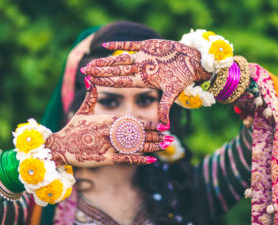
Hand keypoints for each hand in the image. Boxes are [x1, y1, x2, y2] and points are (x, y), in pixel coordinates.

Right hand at [45, 81, 166, 166]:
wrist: (59, 146)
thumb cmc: (72, 128)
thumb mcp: (82, 110)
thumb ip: (90, 95)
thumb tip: (89, 77)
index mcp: (106, 119)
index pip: (132, 121)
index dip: (148, 124)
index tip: (161, 125)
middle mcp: (110, 132)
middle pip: (138, 133)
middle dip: (155, 135)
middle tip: (169, 137)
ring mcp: (108, 146)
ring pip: (135, 146)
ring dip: (152, 146)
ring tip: (166, 146)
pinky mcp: (104, 159)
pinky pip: (125, 159)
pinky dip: (140, 159)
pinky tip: (152, 160)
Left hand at [81, 39, 211, 125]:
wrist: (193, 61)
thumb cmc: (184, 77)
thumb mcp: (173, 93)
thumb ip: (165, 107)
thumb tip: (166, 127)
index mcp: (143, 81)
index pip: (120, 82)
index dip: (106, 82)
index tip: (92, 82)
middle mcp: (140, 70)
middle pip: (116, 71)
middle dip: (100, 71)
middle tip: (84, 71)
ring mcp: (143, 58)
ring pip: (120, 59)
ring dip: (106, 60)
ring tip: (91, 61)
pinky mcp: (148, 46)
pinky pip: (131, 44)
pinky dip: (120, 44)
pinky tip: (106, 45)